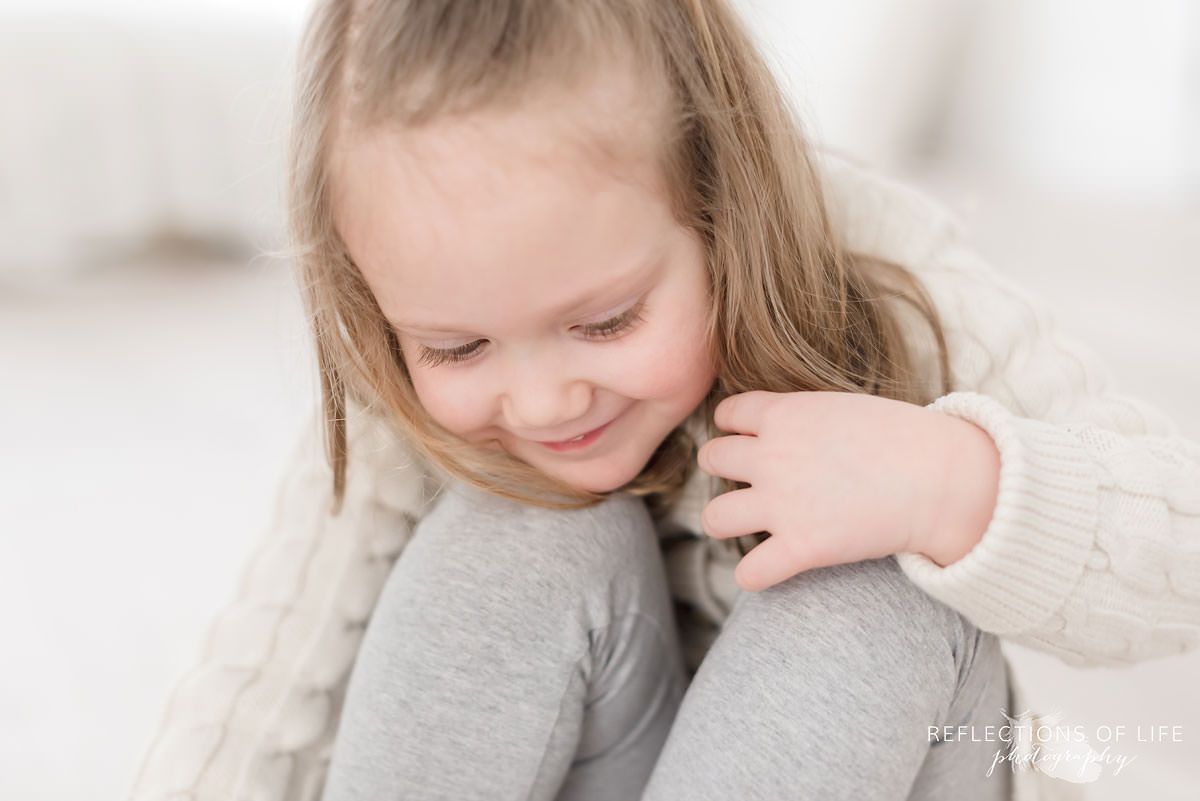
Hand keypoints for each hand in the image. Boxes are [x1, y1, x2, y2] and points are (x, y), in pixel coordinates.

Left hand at [696, 390, 999, 590]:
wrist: (941, 477)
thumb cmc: (904, 439)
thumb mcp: (842, 406)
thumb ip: (801, 416)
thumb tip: (780, 427)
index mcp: (784, 415)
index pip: (727, 414)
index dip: (736, 428)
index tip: (754, 441)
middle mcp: (772, 457)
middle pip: (710, 459)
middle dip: (725, 470)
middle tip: (753, 482)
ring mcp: (783, 504)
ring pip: (713, 517)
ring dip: (726, 521)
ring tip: (750, 524)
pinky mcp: (802, 548)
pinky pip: (748, 574)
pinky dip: (755, 575)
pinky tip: (772, 567)